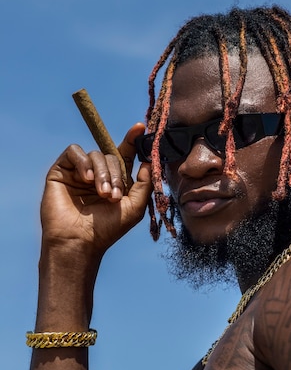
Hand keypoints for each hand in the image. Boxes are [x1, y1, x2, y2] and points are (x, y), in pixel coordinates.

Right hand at [40, 123, 151, 256]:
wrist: (79, 241)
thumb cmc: (107, 229)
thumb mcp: (135, 207)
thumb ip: (144, 183)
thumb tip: (148, 160)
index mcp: (115, 182)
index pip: (124, 156)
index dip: (132, 141)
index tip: (140, 128)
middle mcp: (97, 175)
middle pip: (111, 156)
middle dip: (116, 174)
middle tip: (113, 196)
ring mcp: (79, 172)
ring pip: (95, 154)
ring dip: (102, 173)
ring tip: (101, 193)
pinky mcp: (61, 171)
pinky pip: (74, 151)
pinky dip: (83, 162)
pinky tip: (86, 178)